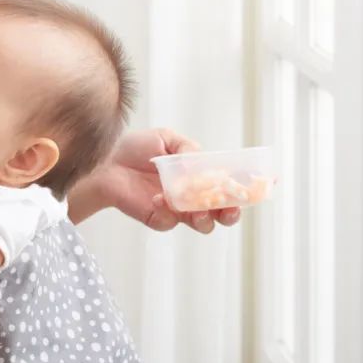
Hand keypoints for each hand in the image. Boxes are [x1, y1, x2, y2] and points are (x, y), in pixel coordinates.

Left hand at [86, 128, 241, 233]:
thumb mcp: (165, 138)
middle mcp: (193, 195)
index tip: (256, 187)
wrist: (105, 162)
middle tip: (230, 209)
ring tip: (197, 209)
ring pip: (204, 224)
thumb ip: (187, 148)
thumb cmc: (135, 148)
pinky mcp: (160, 218)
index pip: (228, 185)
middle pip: (223, 213)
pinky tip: (158, 198)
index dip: (243, 188)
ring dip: (206, 217)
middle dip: (232, 213)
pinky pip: (172, 221)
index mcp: (199, 175)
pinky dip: (169, 210)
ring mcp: (178, 209)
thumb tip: (204, 162)